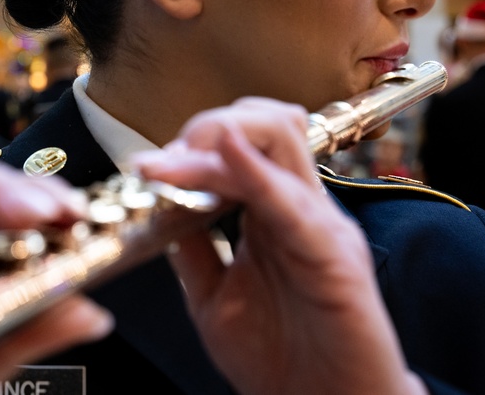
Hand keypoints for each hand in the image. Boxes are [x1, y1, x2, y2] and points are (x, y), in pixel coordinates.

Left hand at [132, 97, 425, 394]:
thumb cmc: (282, 358)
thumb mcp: (214, 295)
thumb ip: (192, 248)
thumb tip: (156, 205)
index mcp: (274, 211)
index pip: (242, 144)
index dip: (193, 142)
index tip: (149, 164)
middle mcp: (300, 207)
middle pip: (265, 126)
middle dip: (207, 128)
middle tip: (162, 158)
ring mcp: (321, 224)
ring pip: (282, 142)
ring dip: (221, 139)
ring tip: (176, 159)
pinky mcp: (335, 256)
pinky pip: (293, 203)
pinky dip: (258, 173)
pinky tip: (229, 154)